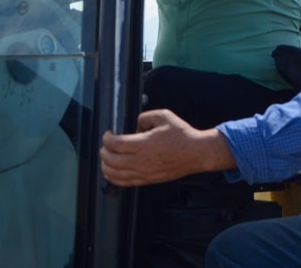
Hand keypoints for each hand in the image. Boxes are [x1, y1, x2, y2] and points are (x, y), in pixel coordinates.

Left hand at [100, 109, 234, 185]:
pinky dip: (114, 178)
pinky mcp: (148, 180)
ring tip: (105, 158)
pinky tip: (111, 172)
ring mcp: (145, 173)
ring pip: (116, 174)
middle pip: (112, 160)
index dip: (107, 138)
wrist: (196, 153)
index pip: (116, 144)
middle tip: (105, 145)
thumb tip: (134, 126)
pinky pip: (126, 183)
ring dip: (106, 166)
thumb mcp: (163, 116)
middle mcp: (142, 161)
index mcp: (144, 144)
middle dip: (104, 151)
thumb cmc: (182, 134)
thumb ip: (144, 117)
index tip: (108, 133)